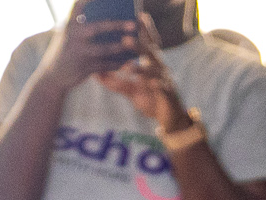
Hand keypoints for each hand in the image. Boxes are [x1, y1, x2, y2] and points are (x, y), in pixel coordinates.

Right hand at [39, 3, 141, 93]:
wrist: (54, 76)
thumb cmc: (68, 50)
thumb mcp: (70, 33)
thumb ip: (85, 24)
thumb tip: (113, 18)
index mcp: (71, 23)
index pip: (80, 4)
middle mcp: (74, 34)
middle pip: (99, 27)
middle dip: (117, 25)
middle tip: (134, 23)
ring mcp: (79, 52)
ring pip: (104, 49)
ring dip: (121, 47)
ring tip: (135, 43)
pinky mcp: (83, 68)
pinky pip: (105, 65)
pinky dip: (117, 63)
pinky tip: (129, 60)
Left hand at [97, 10, 189, 128]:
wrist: (169, 117)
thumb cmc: (151, 100)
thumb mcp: (131, 91)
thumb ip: (116, 82)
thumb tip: (96, 74)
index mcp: (150, 63)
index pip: (146, 44)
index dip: (143, 30)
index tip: (137, 17)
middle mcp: (158, 67)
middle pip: (150, 53)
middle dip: (138, 45)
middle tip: (124, 39)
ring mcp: (164, 79)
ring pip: (154, 70)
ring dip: (142, 68)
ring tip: (129, 68)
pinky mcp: (168, 93)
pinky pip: (162, 87)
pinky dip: (156, 84)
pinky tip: (150, 83)